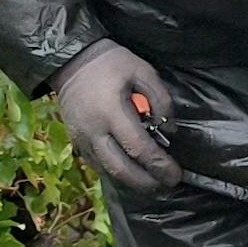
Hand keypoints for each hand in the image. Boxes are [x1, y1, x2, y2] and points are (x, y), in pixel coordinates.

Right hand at [54, 42, 182, 195]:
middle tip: (167, 184)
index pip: (138, 148)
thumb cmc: (111, 64)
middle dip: (146, 182)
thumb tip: (169, 131)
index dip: (159, 165)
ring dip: (131, 182)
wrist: (72, 62)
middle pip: (121, 169)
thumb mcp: (143, 71)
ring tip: (153, 184)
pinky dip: (115, 173)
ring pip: (107, 172)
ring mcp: (81, 140)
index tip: (175, 175)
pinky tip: (131, 173)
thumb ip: (161, 100)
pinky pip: (96, 166)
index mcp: (111, 112)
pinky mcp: (76, 142)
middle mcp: (94, 131)